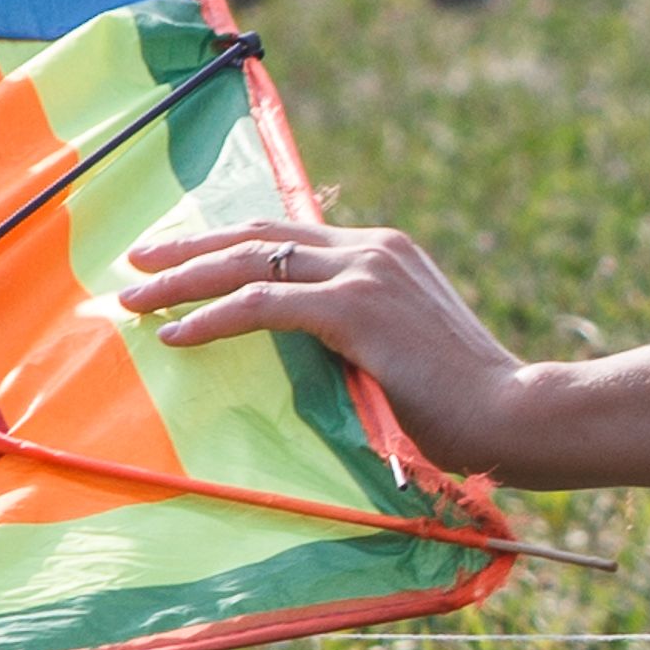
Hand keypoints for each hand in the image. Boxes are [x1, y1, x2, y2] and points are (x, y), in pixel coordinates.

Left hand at [121, 218, 548, 477]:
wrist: (514, 415)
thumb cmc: (463, 405)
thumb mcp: (401, 351)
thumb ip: (356, 334)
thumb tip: (302, 351)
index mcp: (384, 250)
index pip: (288, 235)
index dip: (228, 244)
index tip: (179, 258)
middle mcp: (371, 247)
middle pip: (258, 236)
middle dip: (190, 249)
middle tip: (137, 263)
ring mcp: (364, 272)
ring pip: (250, 264)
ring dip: (184, 280)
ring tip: (135, 299)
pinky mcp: (356, 308)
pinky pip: (262, 306)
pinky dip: (211, 319)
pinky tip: (175, 334)